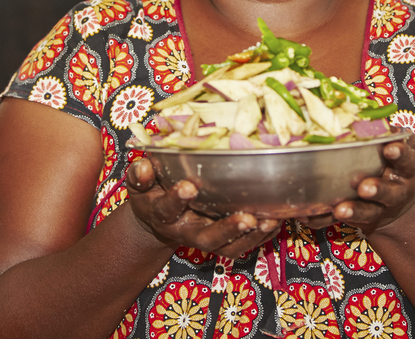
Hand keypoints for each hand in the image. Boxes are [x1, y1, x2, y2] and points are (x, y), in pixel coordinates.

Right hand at [124, 157, 279, 259]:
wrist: (156, 219)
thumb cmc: (150, 193)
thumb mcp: (139, 183)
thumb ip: (140, 175)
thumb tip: (143, 166)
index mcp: (163, 214)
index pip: (168, 208)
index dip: (177, 198)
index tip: (189, 185)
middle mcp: (185, 231)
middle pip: (206, 237)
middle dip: (226, 229)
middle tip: (246, 218)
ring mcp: (205, 238)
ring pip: (228, 247)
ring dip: (250, 236)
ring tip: (268, 221)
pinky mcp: (221, 243)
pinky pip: (242, 247)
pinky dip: (260, 237)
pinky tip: (275, 221)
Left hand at [297, 135, 414, 231]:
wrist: (398, 204)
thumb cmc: (392, 162)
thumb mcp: (398, 146)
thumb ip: (384, 132)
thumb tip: (361, 108)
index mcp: (408, 166)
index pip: (408, 159)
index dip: (400, 154)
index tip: (390, 147)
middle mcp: (398, 189)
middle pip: (391, 192)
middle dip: (378, 189)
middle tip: (364, 187)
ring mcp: (382, 207)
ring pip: (369, 211)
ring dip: (354, 210)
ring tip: (340, 209)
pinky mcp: (364, 219)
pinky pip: (343, 221)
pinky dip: (326, 220)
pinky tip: (308, 217)